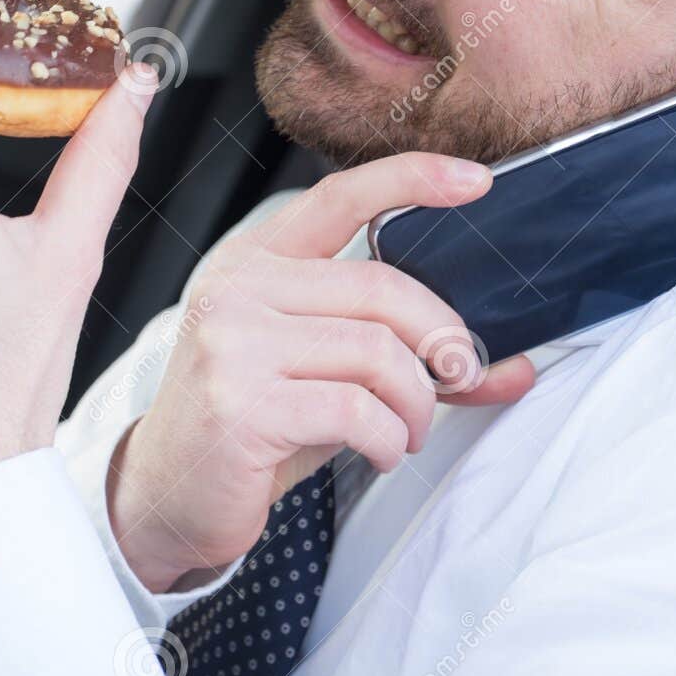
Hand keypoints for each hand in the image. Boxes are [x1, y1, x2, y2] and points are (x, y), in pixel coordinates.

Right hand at [107, 152, 536, 591]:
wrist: (167, 496)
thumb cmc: (250, 429)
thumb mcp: (321, 375)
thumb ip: (402, 358)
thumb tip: (508, 367)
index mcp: (253, 263)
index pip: (337, 199)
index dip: (410, 179)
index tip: (475, 180)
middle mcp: (236, 289)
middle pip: (381, 288)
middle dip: (441, 341)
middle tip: (456, 380)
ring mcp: (233, 344)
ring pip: (377, 352)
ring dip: (417, 402)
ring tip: (406, 431)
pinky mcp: (241, 404)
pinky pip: (357, 410)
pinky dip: (389, 438)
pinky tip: (380, 451)